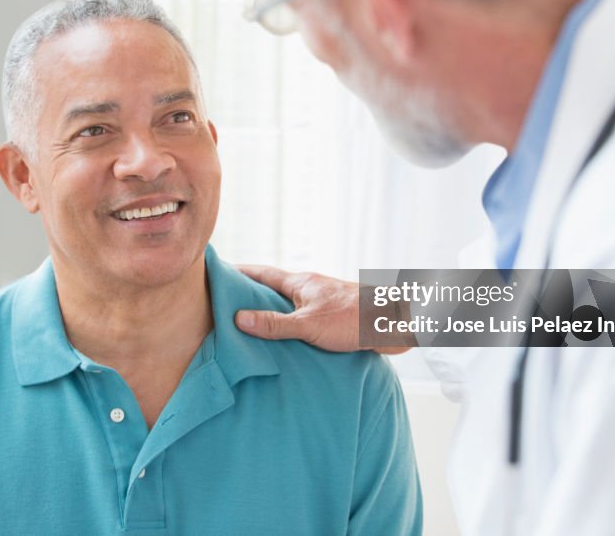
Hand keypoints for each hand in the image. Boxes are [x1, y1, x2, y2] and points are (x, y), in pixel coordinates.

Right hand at [234, 265, 413, 354]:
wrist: (396, 323)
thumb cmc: (355, 319)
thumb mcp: (309, 324)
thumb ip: (275, 324)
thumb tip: (239, 318)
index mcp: (301, 283)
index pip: (262, 274)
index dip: (240, 272)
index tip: (218, 270)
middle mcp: (310, 289)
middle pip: (274, 289)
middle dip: (252, 295)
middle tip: (226, 302)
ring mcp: (323, 303)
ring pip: (291, 306)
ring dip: (273, 313)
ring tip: (251, 328)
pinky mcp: (336, 319)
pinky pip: (305, 321)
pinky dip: (292, 328)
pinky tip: (287, 344)